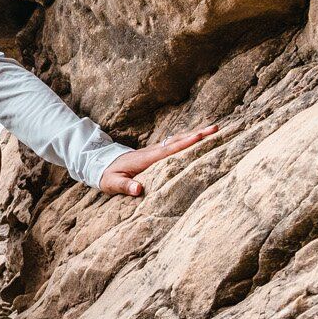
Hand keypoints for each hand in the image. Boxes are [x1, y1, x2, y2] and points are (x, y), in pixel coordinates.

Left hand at [99, 124, 218, 195]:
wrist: (101, 165)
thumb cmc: (108, 176)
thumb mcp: (112, 183)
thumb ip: (124, 186)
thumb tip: (138, 190)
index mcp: (145, 159)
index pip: (168, 151)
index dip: (184, 144)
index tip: (199, 137)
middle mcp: (152, 151)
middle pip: (177, 141)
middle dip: (197, 135)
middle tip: (216, 128)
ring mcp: (155, 150)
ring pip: (177, 140)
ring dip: (195, 134)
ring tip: (215, 129)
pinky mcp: (156, 152)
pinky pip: (174, 144)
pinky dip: (188, 139)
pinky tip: (199, 137)